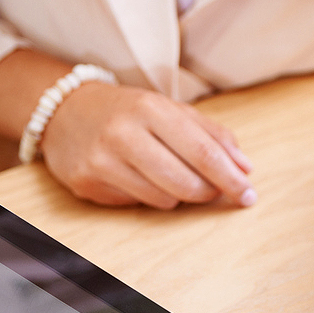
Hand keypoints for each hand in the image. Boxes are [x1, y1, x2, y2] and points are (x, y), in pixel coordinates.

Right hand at [41, 82, 255, 209]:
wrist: (64, 111)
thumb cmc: (129, 111)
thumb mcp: (171, 110)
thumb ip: (212, 135)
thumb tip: (245, 168)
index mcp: (151, 108)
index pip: (203, 152)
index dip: (230, 178)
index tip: (248, 195)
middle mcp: (123, 134)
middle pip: (186, 183)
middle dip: (209, 192)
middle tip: (214, 190)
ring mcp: (102, 161)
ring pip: (163, 199)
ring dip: (178, 195)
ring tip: (169, 175)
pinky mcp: (87, 183)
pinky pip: (136, 204)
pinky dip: (148, 196)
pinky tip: (138, 177)